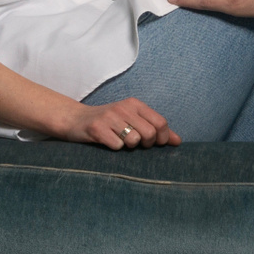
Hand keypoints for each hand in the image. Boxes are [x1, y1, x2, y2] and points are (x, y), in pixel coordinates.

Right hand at [56, 96, 179, 150]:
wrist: (76, 120)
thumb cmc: (109, 123)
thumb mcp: (132, 120)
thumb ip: (155, 129)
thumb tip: (178, 141)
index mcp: (135, 104)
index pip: (161, 123)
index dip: (162, 138)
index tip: (154, 144)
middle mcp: (123, 108)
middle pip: (149, 134)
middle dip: (146, 145)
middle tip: (135, 144)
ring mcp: (109, 117)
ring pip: (134, 141)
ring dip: (129, 147)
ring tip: (119, 141)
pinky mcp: (96, 128)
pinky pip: (117, 146)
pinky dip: (115, 149)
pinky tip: (107, 142)